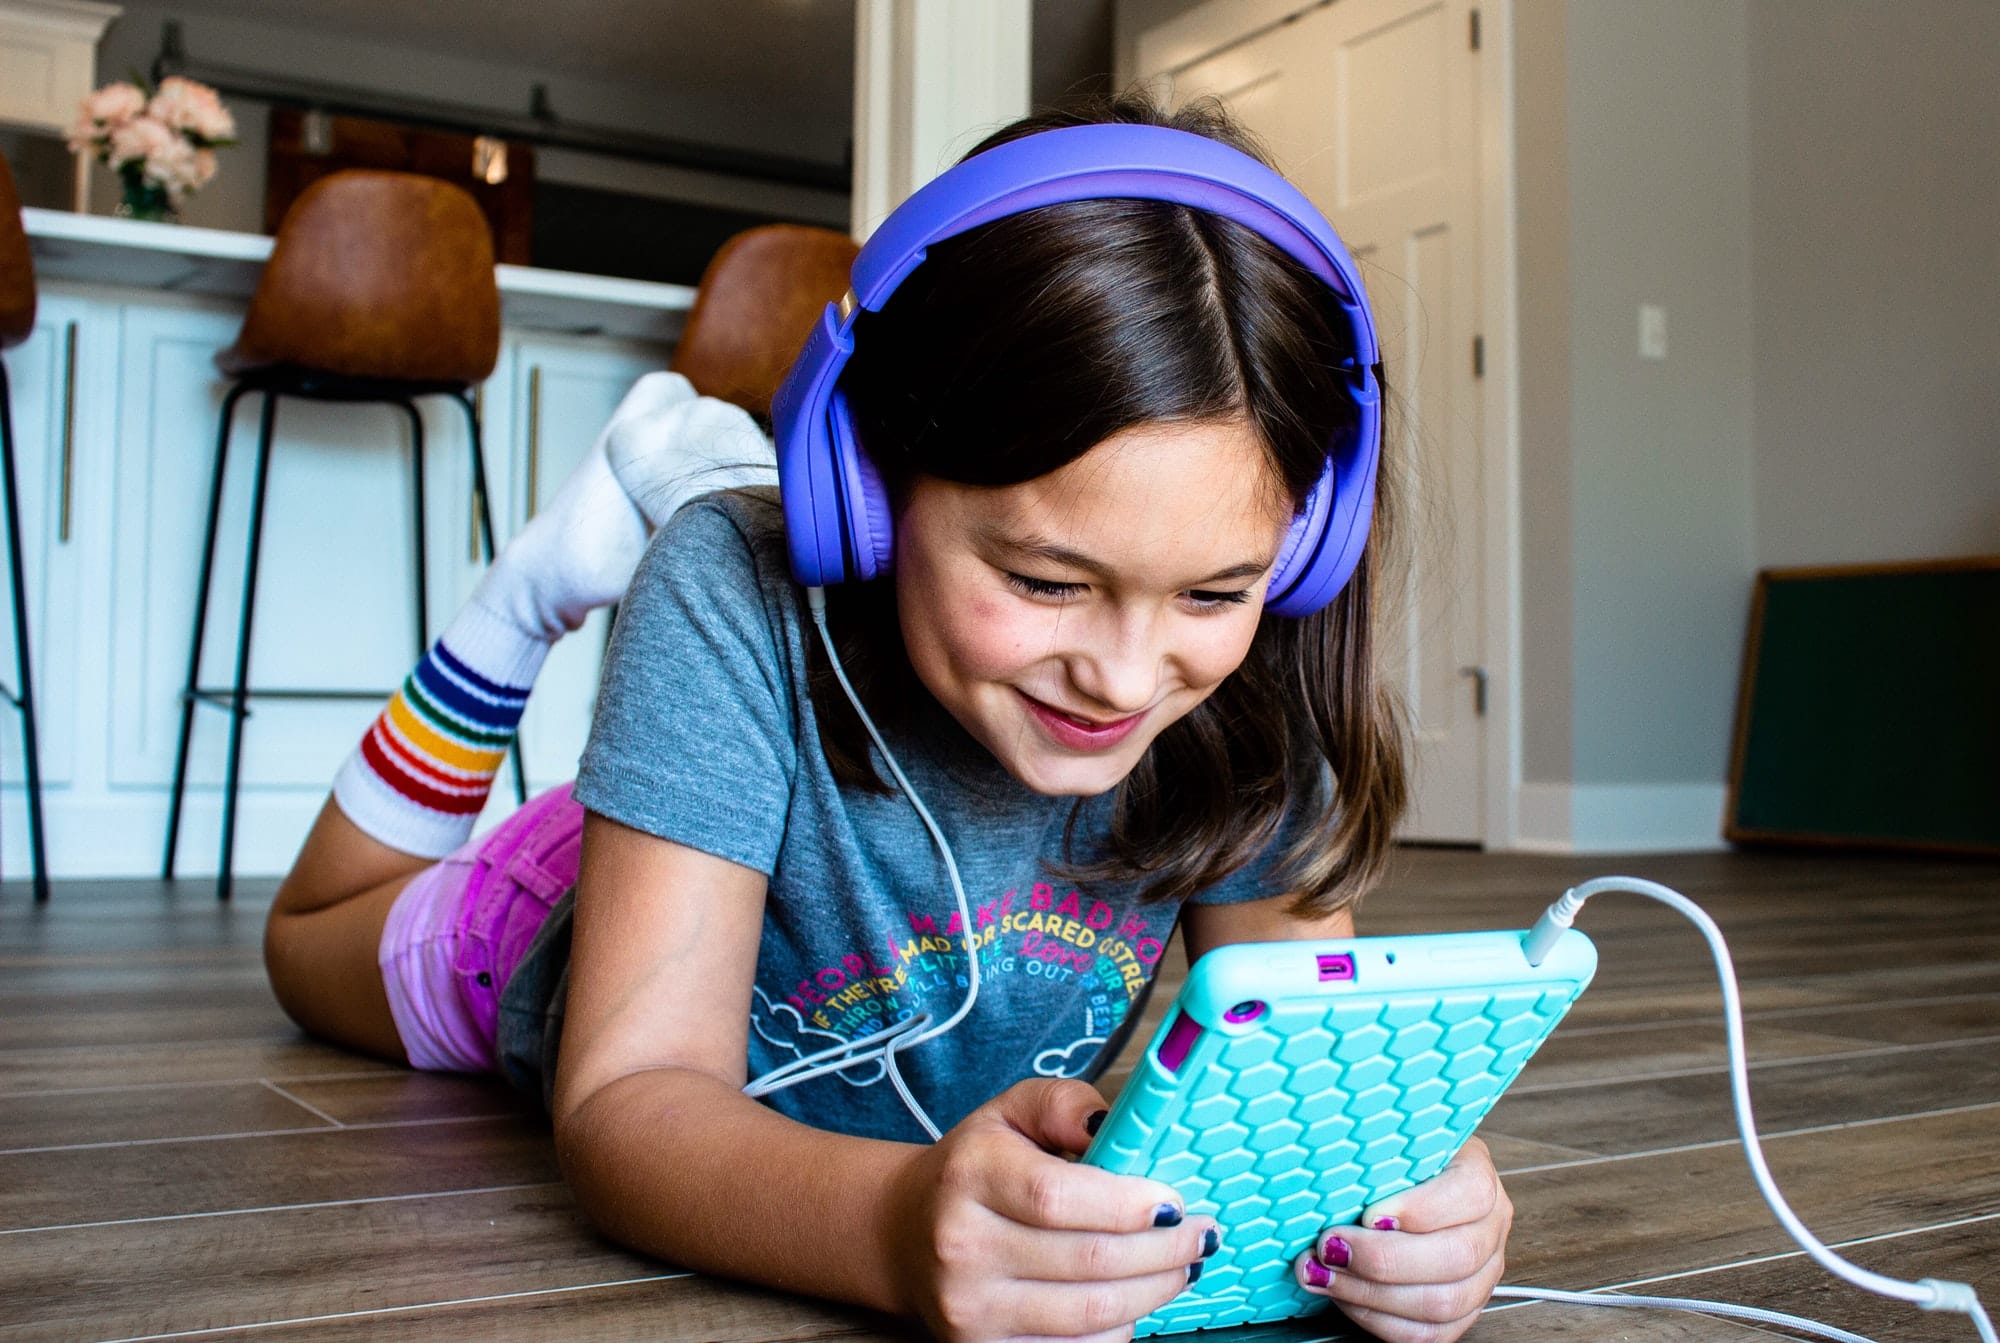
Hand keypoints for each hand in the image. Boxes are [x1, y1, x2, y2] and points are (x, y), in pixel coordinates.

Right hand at [886, 1078, 1221, 1341]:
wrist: (904, 1233)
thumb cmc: (972, 1169)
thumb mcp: (1009, 1112)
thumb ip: (1064, 1106)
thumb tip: (1115, 1127)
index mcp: (970, 1174)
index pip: (1057, 1197)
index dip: (1127, 1204)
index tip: (1173, 1202)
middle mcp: (962, 1244)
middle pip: (1087, 1261)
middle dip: (1162, 1251)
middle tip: (1198, 1235)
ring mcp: (970, 1306)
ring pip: (1090, 1313)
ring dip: (1154, 1291)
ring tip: (1182, 1266)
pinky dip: (1118, 1328)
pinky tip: (1136, 1298)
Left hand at [1292, 1137, 1511, 1342]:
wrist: (1396, 1188)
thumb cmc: (1388, 1162)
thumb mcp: (1387, 1139)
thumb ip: (1373, 1150)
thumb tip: (1326, 1160)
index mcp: (1478, 1175)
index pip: (1469, 1193)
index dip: (1419, 1209)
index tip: (1368, 1214)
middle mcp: (1489, 1227)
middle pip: (1455, 1257)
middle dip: (1382, 1260)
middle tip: (1330, 1247)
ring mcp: (1482, 1275)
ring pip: (1442, 1304)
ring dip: (1371, 1294)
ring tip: (1323, 1274)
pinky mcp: (1461, 1311)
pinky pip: (1428, 1334)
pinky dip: (1377, 1319)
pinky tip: (1343, 1296)